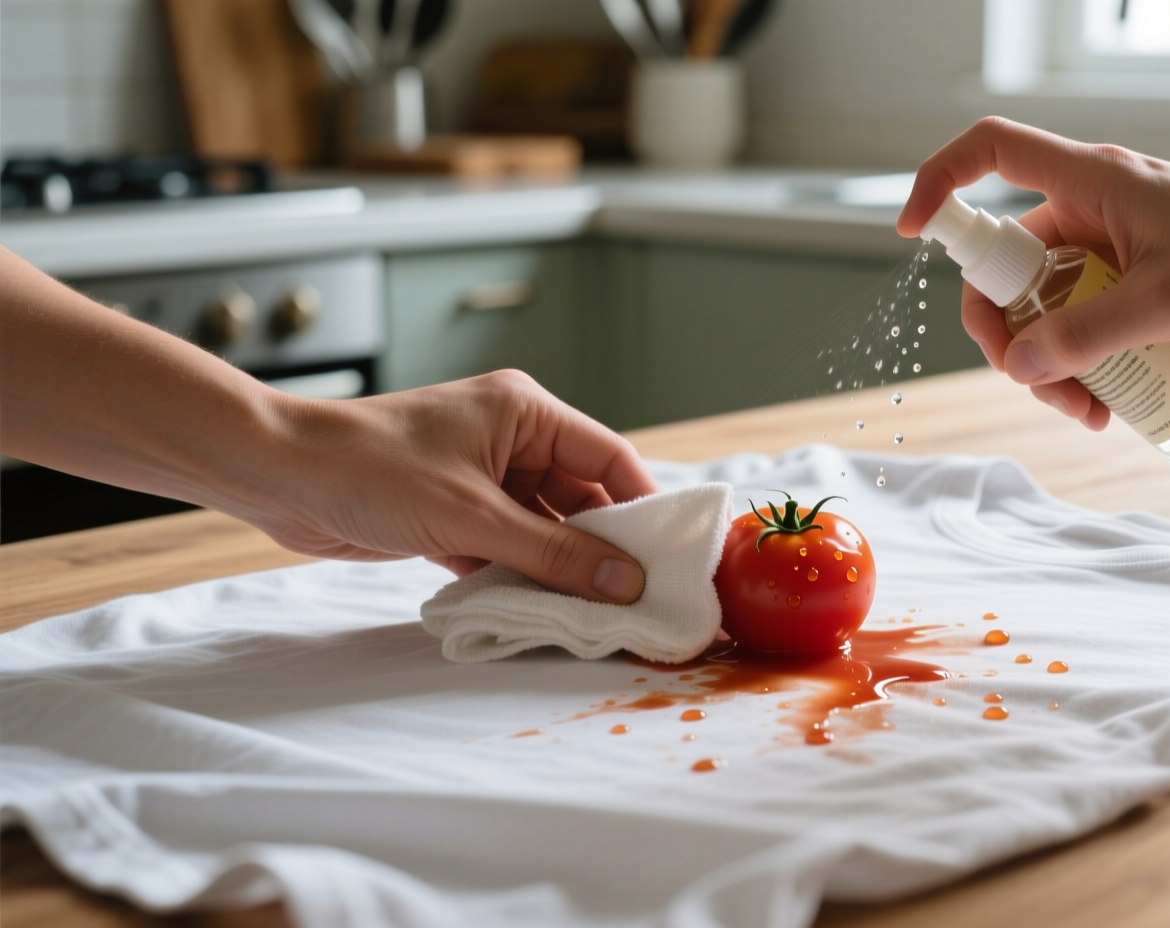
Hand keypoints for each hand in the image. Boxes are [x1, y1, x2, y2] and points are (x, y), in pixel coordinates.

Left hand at [248, 371, 658, 602]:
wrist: (276, 474)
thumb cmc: (370, 469)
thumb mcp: (471, 517)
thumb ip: (553, 554)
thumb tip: (624, 583)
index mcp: (525, 412)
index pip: (610, 458)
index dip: (645, 507)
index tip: (673, 559)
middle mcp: (511, 439)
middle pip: (582, 498)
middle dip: (604, 549)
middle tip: (636, 601)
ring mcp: (481, 477)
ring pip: (544, 529)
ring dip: (559, 569)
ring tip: (594, 617)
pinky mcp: (453, 512)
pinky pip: (507, 546)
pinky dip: (520, 576)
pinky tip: (539, 613)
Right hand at [897, 118, 1169, 428]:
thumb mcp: (1163, 304)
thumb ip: (1084, 336)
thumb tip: (1017, 366)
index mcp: (1088, 181)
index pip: (989, 151)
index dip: (938, 181)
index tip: (911, 233)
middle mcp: (1090, 206)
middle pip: (1006, 262)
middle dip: (1011, 334)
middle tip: (1039, 388)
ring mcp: (1110, 243)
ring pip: (1044, 303)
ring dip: (1050, 362)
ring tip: (1088, 411)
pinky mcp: (1134, 275)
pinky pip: (1081, 317)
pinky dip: (1082, 359)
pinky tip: (1110, 402)